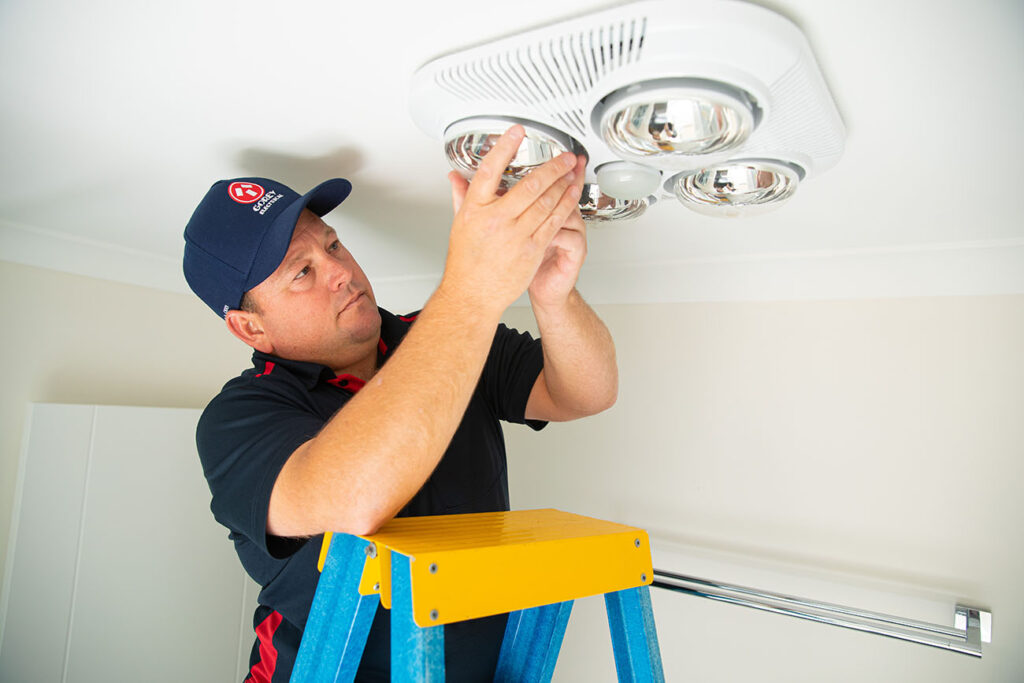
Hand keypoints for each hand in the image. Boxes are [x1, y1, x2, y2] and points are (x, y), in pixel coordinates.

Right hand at [441, 125, 583, 314]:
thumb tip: (455, 177)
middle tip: (564, 156)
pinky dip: (565, 206)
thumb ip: (460, 197)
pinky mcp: (531, 249)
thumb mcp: (458, 225)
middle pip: (529, 185)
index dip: (505, 148)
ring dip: (563, 184)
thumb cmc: (465, 262)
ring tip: (572, 171)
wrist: (472, 295)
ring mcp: (515, 235)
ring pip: (545, 202)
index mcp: (475, 209)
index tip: (517, 132)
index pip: (490, 171)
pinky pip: (553, 222)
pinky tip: (571, 195)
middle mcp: (496, 220)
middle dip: (552, 167)